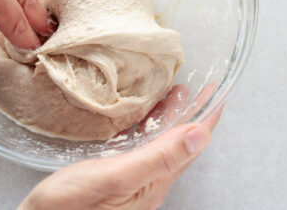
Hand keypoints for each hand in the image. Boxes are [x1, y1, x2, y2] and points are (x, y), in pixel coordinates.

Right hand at [19, 85, 221, 209]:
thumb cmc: (70, 206)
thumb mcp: (118, 176)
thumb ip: (160, 157)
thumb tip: (199, 135)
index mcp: (155, 182)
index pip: (191, 145)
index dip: (205, 117)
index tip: (216, 92)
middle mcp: (148, 182)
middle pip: (178, 143)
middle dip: (189, 114)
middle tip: (196, 87)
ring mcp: (132, 180)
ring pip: (160, 144)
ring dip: (169, 119)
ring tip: (173, 95)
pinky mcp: (114, 177)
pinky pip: (140, 147)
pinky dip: (146, 127)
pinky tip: (139, 119)